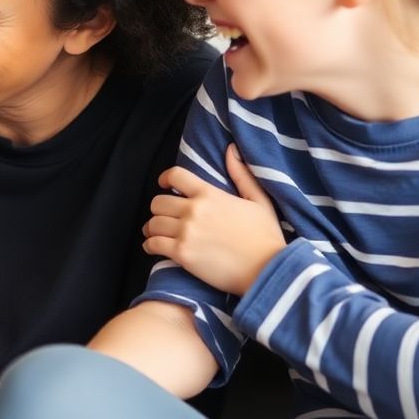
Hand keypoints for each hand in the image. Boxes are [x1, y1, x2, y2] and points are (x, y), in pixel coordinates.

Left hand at [143, 144, 285, 294]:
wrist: (267, 269)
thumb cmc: (265, 236)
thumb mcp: (259, 200)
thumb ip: (241, 174)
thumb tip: (230, 149)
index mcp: (209, 194)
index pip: (175, 175)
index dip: (165, 179)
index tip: (164, 185)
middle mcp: (194, 210)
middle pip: (158, 202)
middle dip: (159, 209)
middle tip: (165, 217)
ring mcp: (186, 232)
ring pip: (153, 223)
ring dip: (152, 228)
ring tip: (156, 233)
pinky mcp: (182, 254)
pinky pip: (153, 244)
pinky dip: (150, 245)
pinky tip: (154, 247)